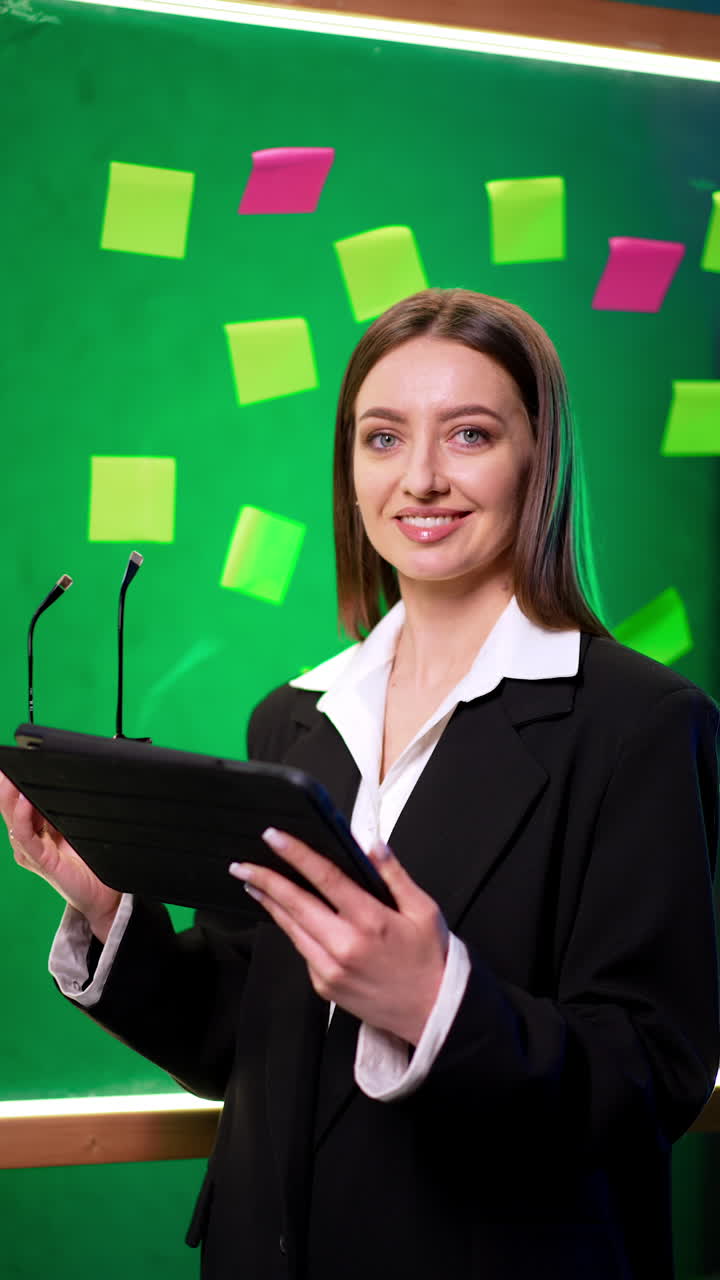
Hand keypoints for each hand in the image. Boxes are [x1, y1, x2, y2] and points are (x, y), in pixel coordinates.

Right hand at [0, 772, 120, 941]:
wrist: (105, 894)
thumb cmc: (94, 860)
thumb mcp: (79, 826)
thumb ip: (69, 806)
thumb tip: (65, 775)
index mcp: (38, 826)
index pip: (20, 798)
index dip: (14, 779)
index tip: (11, 761)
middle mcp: (30, 837)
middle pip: (11, 805)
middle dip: (8, 783)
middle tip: (8, 764)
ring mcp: (31, 850)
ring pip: (13, 818)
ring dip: (11, 796)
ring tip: (12, 777)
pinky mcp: (39, 860)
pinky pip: (24, 837)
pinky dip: (22, 818)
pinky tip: (25, 803)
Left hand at [229, 829, 448, 1044]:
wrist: (432, 1012)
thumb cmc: (429, 959)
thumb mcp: (423, 909)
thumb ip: (394, 875)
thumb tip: (372, 844)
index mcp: (370, 921)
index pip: (324, 877)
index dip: (295, 854)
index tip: (273, 837)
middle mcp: (344, 946)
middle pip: (294, 904)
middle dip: (264, 880)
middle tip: (241, 864)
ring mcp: (330, 969)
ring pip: (292, 929)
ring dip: (270, 904)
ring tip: (254, 884)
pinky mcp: (324, 986)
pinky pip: (303, 951)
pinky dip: (294, 930)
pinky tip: (290, 917)